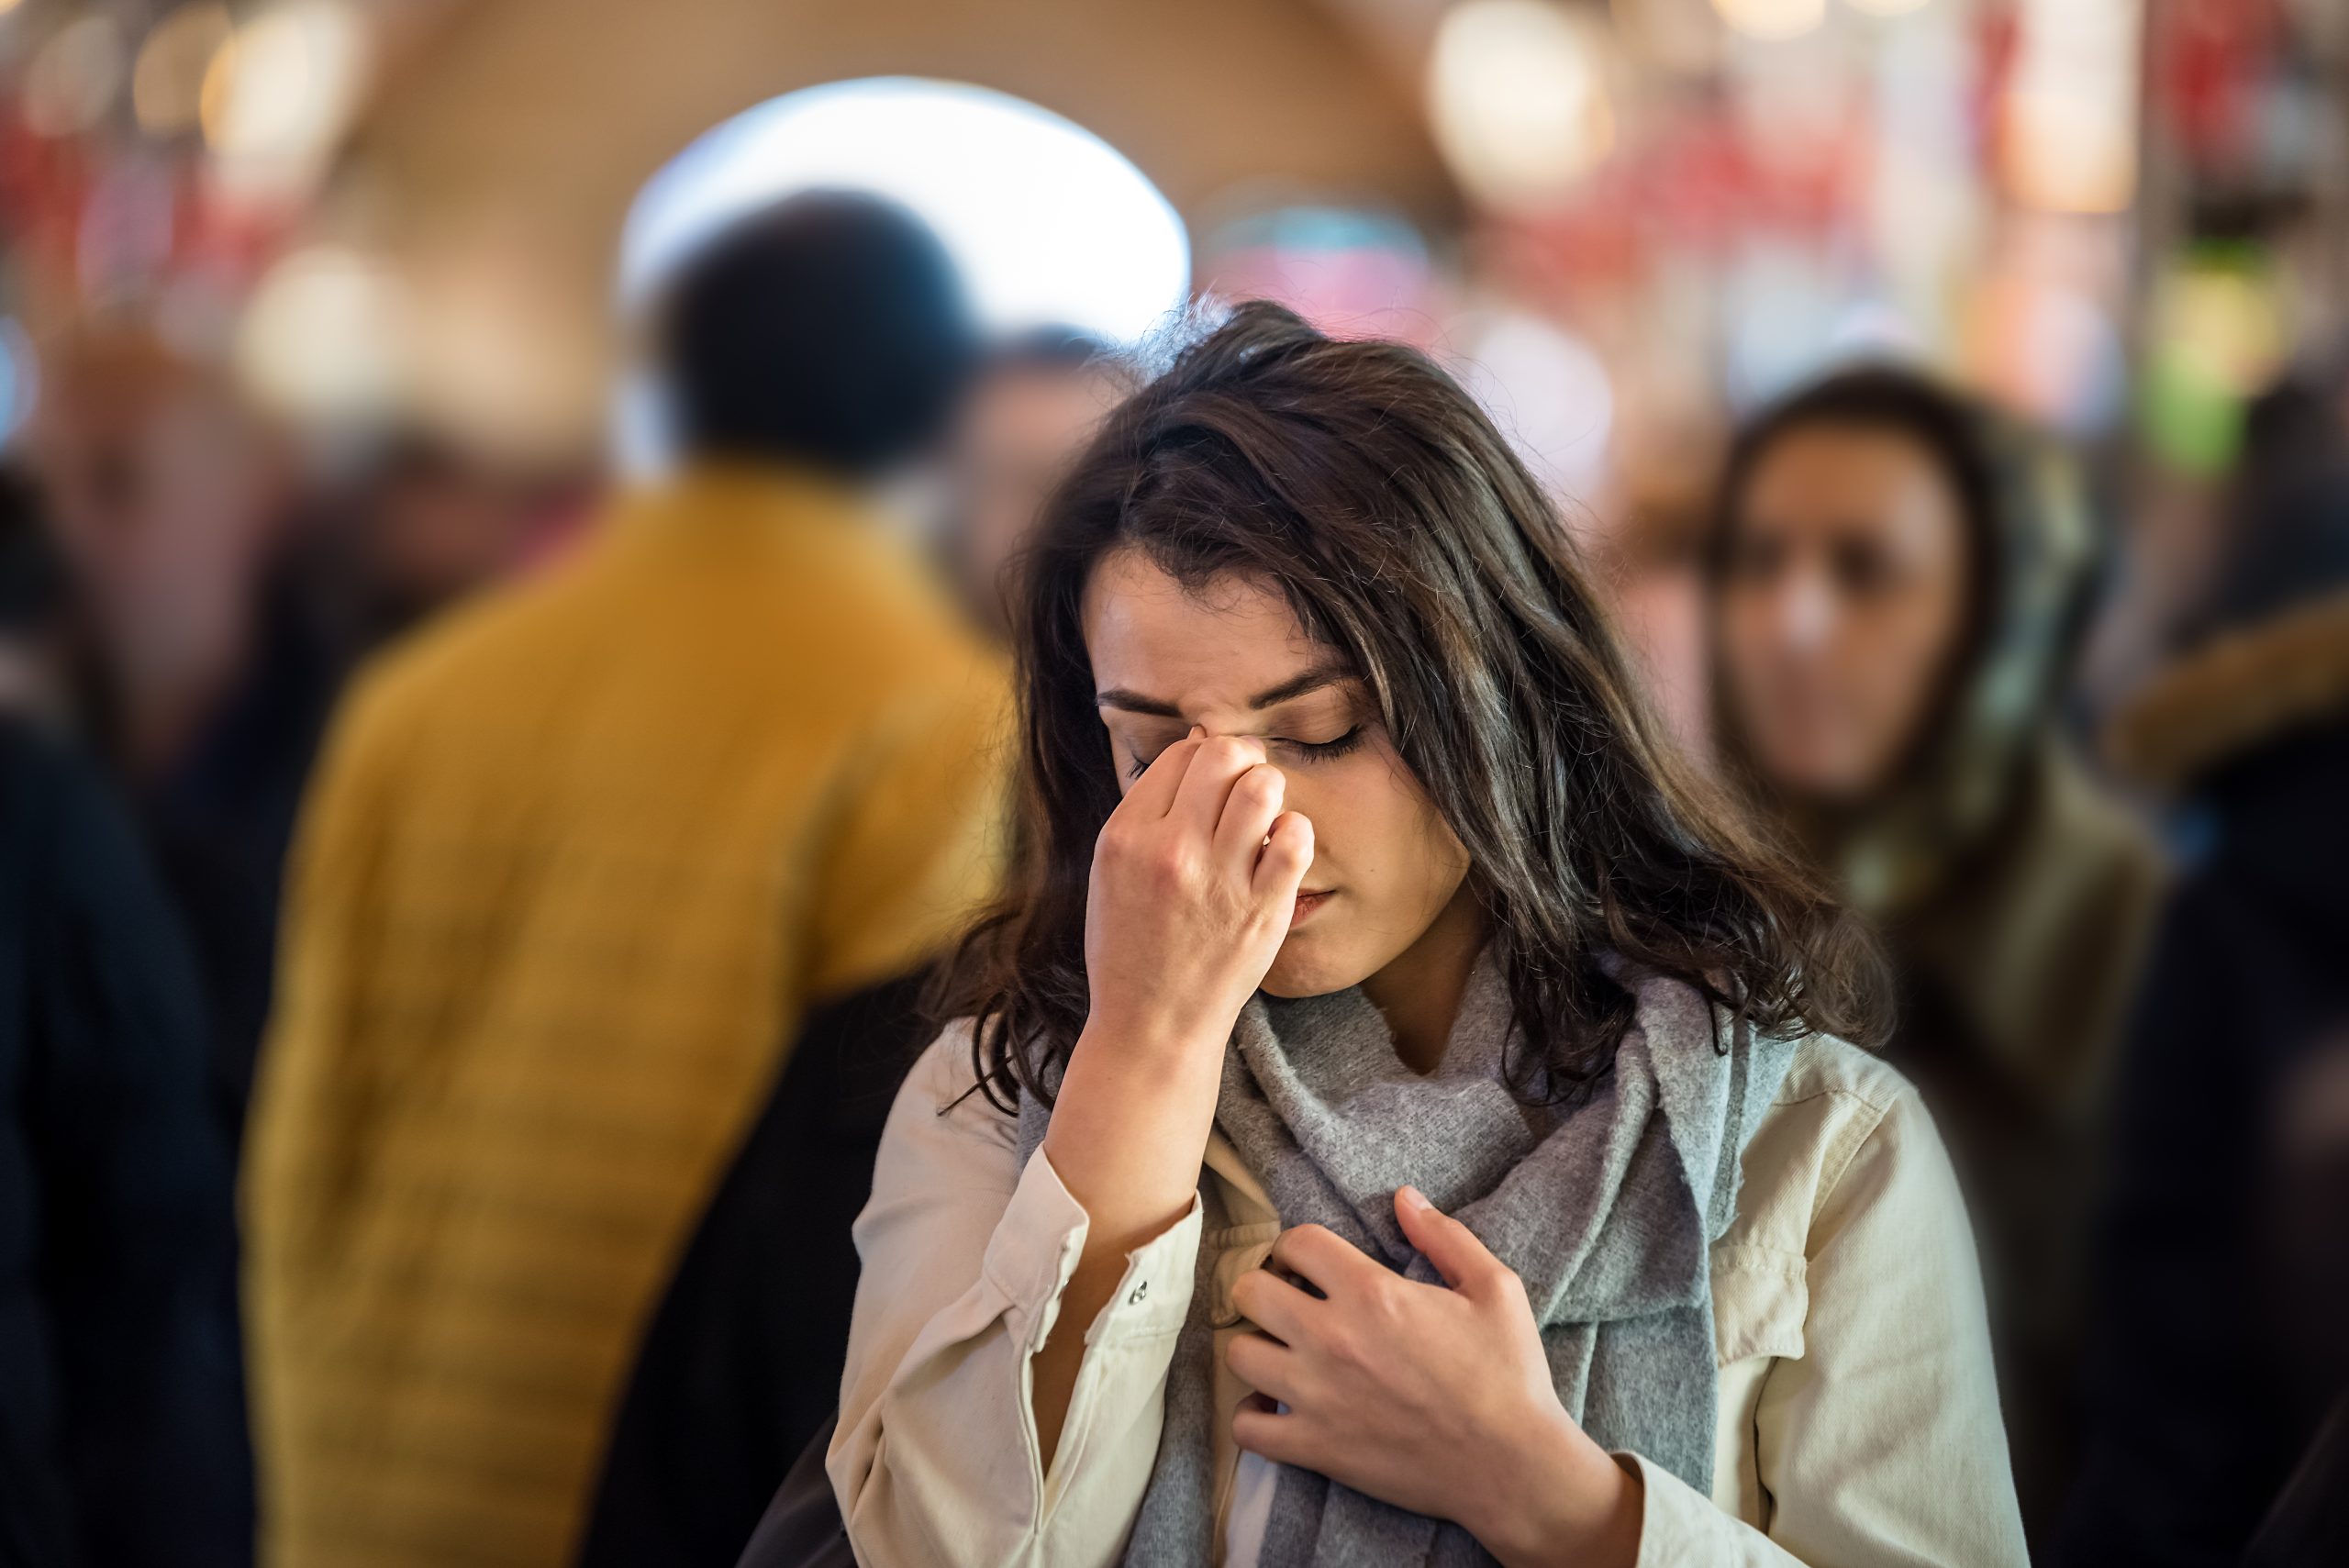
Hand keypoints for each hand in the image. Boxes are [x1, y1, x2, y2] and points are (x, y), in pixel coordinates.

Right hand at [1083, 729, 1313, 1058]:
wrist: (1152, 1026)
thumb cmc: (1130, 946)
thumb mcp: (1111, 870)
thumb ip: (1149, 808)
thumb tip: (1199, 740)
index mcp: (1125, 838)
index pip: (1180, 755)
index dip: (1202, 756)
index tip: (1210, 782)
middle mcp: (1171, 852)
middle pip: (1224, 755)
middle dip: (1242, 759)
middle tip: (1245, 784)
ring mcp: (1219, 881)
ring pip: (1263, 786)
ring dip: (1268, 790)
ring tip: (1261, 816)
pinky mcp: (1262, 910)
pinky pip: (1295, 836)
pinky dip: (1292, 832)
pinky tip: (1277, 849)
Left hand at [1227, 1189, 1642, 1567]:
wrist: (1511, 1465)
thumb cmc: (1509, 1374)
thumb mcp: (1495, 1288)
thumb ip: (1445, 1237)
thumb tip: (1404, 1198)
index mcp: (1373, 1293)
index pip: (1297, 1243)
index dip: (1298, 1247)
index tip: (1310, 1265)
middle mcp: (1332, 1338)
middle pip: (1249, 1292)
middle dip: (1264, 1288)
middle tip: (1288, 1303)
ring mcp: (1316, 1396)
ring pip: (1238, 1354)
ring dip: (1255, 1347)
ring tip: (1281, 1352)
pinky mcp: (1314, 1448)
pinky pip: (1245, 1427)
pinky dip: (1252, 1415)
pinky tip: (1276, 1407)